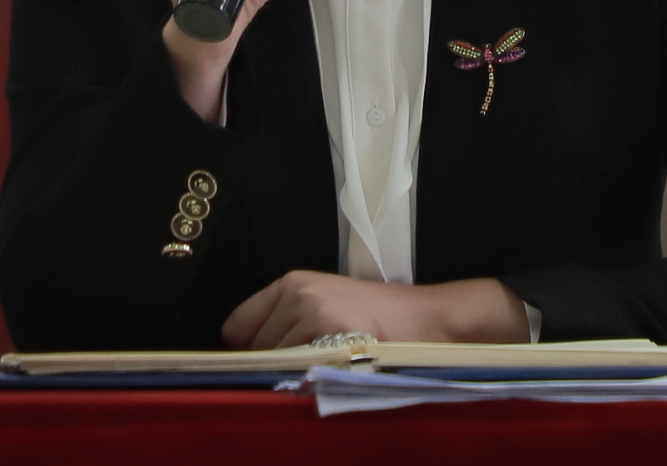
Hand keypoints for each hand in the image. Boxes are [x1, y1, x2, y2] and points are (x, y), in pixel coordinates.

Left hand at [221, 270, 529, 348]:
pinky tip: (335, 374)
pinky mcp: (332, 339)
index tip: (263, 363)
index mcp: (292, 283)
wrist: (430, 320)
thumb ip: (286, 322)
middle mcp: (298, 294)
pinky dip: (309, 383)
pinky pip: (299, 375)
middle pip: (253, 350)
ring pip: (274, 366)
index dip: (247, 350)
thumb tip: (247, 357)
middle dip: (273, 365)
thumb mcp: (326, 303)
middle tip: (313, 364)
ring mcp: (314, 315)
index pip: (236, 326)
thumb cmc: (380, 318)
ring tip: (330, 367)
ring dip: (293, 377)